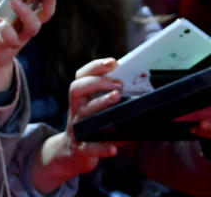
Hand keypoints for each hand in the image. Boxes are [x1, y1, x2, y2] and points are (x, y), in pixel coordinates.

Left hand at [0, 0, 56, 93]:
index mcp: (28, 14)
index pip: (45, 5)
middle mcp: (28, 25)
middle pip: (46, 15)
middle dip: (48, 1)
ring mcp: (21, 35)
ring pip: (32, 27)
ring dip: (25, 12)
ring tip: (14, 1)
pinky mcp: (9, 44)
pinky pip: (11, 38)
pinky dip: (5, 29)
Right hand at [31, 58, 121, 192]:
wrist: (72, 154)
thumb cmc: (91, 127)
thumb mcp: (96, 109)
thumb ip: (111, 99)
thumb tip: (144, 91)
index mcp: (80, 98)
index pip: (82, 76)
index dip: (95, 67)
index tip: (113, 62)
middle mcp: (75, 109)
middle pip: (77, 88)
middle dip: (97, 82)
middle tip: (119, 83)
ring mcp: (77, 128)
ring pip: (84, 113)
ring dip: (100, 103)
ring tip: (117, 97)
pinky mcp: (81, 148)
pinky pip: (90, 147)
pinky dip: (101, 148)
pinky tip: (114, 148)